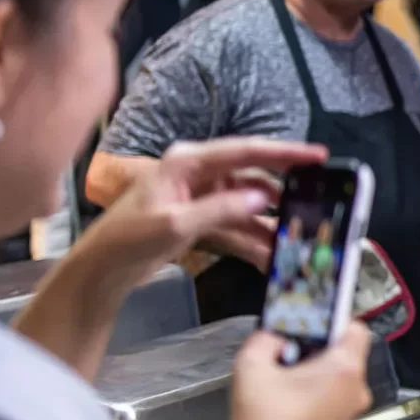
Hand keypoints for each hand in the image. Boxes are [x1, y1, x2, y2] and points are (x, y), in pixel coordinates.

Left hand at [78, 138, 326, 278]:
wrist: (101, 268)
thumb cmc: (128, 239)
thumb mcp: (176, 224)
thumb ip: (222, 209)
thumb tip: (264, 198)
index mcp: (188, 162)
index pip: (245, 151)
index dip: (284, 153)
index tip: (319, 155)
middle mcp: (198, 174)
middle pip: (252, 175)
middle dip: (285, 189)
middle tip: (318, 199)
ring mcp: (200, 198)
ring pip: (248, 205)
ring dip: (270, 223)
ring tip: (297, 238)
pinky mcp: (200, 220)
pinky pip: (236, 226)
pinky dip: (254, 241)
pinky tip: (273, 258)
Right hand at [225, 324, 373, 419]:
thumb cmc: (261, 418)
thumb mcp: (252, 364)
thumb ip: (265, 337)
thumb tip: (275, 335)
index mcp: (345, 369)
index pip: (357, 328)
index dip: (332, 321)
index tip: (306, 325)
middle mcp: (357, 390)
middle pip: (347, 353)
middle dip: (319, 347)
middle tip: (286, 352)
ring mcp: (351, 411)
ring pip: (339, 376)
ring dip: (315, 371)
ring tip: (282, 378)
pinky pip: (334, 396)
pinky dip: (316, 392)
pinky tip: (287, 400)